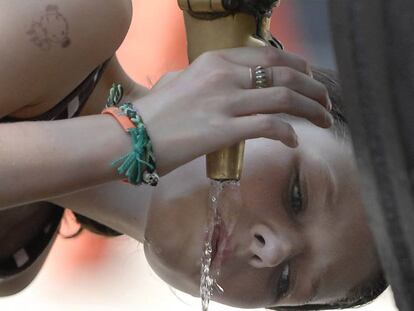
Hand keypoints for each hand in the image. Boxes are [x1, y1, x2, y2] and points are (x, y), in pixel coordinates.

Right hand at [135, 47, 332, 175]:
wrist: (128, 137)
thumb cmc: (151, 115)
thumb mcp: (178, 83)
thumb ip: (201, 79)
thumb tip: (216, 84)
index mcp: (214, 61)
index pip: (269, 56)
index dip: (298, 66)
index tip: (310, 78)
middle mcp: (223, 75)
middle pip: (285, 74)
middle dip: (314, 87)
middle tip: (326, 102)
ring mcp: (224, 102)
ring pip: (284, 98)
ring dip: (311, 109)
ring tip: (324, 120)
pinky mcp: (223, 130)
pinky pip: (269, 126)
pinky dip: (288, 132)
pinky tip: (293, 140)